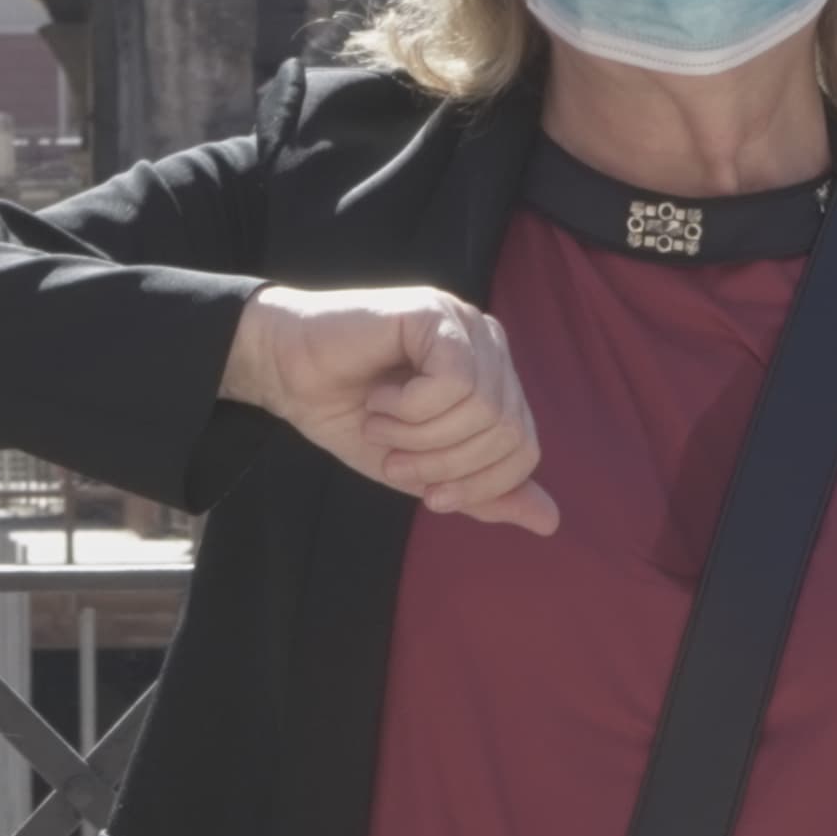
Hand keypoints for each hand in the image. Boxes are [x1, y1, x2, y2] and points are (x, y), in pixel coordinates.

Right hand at [219, 284, 555, 532]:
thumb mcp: (422, 470)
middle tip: (394, 460)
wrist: (286, 375)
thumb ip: (482, 492)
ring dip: (420, 436)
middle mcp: (490, 347)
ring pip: (482, 409)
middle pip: (508, 433)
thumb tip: (550, 522)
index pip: (525, 449)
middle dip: (445, 464)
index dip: (478, 485)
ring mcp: (465, 324)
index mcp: (494, 380)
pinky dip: (411, 407)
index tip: (429, 494)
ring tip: (380, 424)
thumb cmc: (350, 416)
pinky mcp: (435, 313)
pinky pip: (454, 381)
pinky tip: (379, 396)